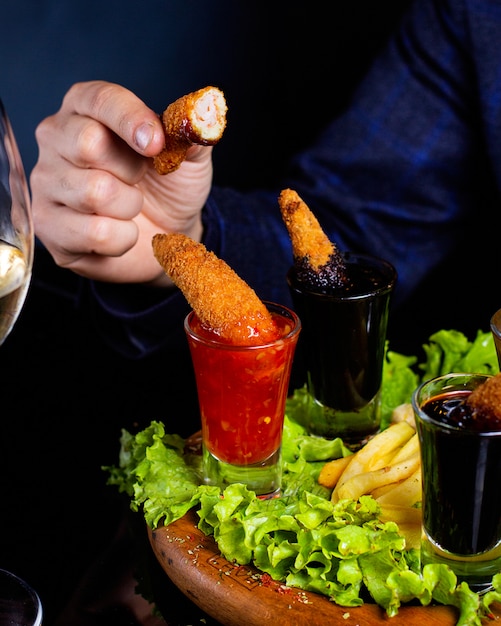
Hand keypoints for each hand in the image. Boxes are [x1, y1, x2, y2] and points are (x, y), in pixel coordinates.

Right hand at [31, 80, 212, 285]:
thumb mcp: (188, 156)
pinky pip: (96, 233)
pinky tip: (120, 232)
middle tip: (141, 180)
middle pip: (88, 143)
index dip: (131, 120)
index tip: (157, 143)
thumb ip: (191, 132)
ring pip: (95, 192)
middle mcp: (56, 138)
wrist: (165, 235)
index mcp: (86, 107)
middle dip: (132, 170)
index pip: (99, 99)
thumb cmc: (168, 186)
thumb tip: (199, 115)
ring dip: (130, 206)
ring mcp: (46, 183)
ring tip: (130, 207)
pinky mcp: (50, 227)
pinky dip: (123, 238)